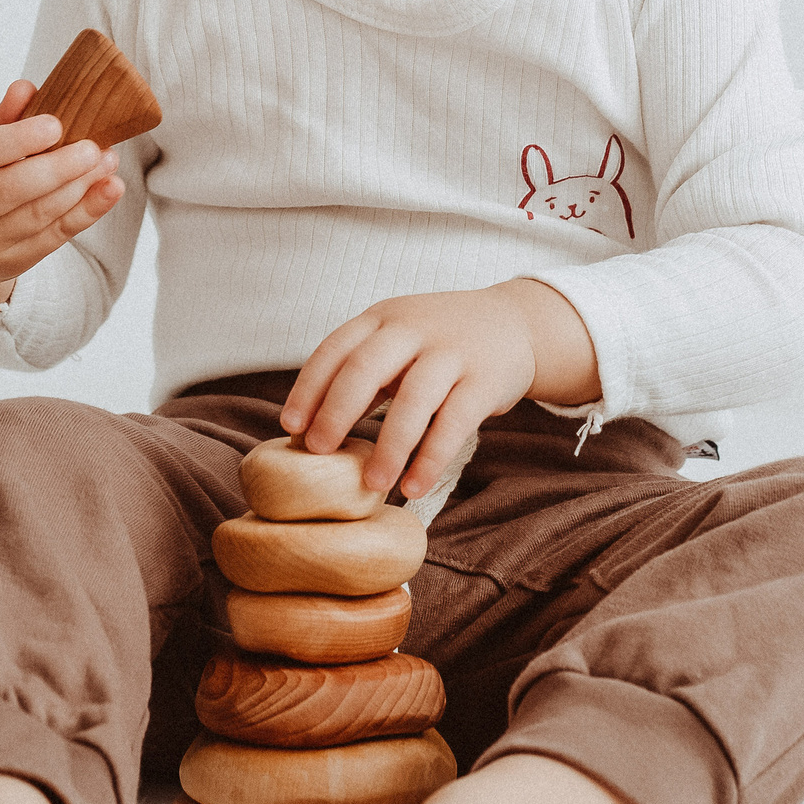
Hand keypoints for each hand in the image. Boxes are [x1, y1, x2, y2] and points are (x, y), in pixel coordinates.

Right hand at [0, 79, 124, 313]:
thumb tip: (26, 88)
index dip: (16, 139)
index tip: (55, 124)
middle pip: (6, 190)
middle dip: (55, 168)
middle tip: (91, 147)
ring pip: (34, 215)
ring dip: (77, 187)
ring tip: (106, 160)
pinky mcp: (7, 263)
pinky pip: (53, 237)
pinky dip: (86, 212)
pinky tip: (109, 188)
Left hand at [281, 280, 601, 503]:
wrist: (514, 323)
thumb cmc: (438, 343)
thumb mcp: (397, 341)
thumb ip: (360, 374)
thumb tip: (309, 431)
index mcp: (383, 318)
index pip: (336, 348)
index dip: (309, 387)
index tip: (290, 427)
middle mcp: (414, 328)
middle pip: (366, 366)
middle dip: (337, 411)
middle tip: (318, 453)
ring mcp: (452, 352)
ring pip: (413, 399)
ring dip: (389, 445)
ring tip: (372, 486)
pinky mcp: (485, 380)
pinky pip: (455, 423)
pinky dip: (432, 458)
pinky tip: (414, 486)